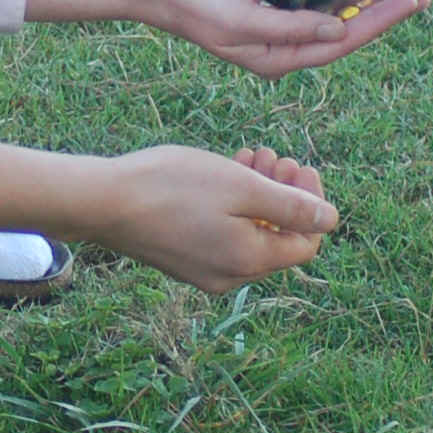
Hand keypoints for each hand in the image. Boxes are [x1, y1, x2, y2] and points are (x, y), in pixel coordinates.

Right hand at [95, 143, 338, 292]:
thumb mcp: (240, 187)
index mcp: (250, 261)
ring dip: (258, 196)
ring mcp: (202, 272)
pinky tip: (221, 175)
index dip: (313, 205)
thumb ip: (290, 206)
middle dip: (284, 195)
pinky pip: (222, 237)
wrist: (101, 201)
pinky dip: (232, 208)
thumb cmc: (170, 187)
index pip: (306, 243)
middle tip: (272, 156)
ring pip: (250, 235)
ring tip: (249, 157)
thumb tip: (330, 220)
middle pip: (278, 239)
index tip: (300, 167)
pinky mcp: (181, 260)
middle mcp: (230, 277)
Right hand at [122, 0, 426, 78]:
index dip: (380, 22)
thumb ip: (291, 26)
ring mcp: (278, 23)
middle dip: (384, 12)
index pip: (342, 42)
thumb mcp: (242, 17)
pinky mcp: (271, 0)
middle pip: (346, 29)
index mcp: (278, 58)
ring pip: (335, 12)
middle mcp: (283, 45)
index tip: (412, 1)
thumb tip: (339, 30)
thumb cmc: (193, 2)